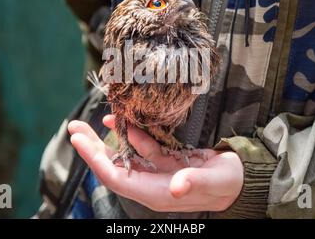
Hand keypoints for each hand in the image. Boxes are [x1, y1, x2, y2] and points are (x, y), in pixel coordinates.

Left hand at [68, 116, 243, 211]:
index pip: (117, 178)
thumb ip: (194, 183)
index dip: (96, 160)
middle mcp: (151, 184)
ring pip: (124, 156)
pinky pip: (142, 147)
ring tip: (87, 123)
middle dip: (92, 148)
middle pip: (113, 167)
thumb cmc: (230, 183)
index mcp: (157, 193)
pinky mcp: (165, 161)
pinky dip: (132, 134)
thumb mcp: (216, 182)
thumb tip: (176, 187)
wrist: (240, 180)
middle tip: (74, 127)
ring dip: (106, 140)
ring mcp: (157, 172)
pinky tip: (123, 120)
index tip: (79, 141)